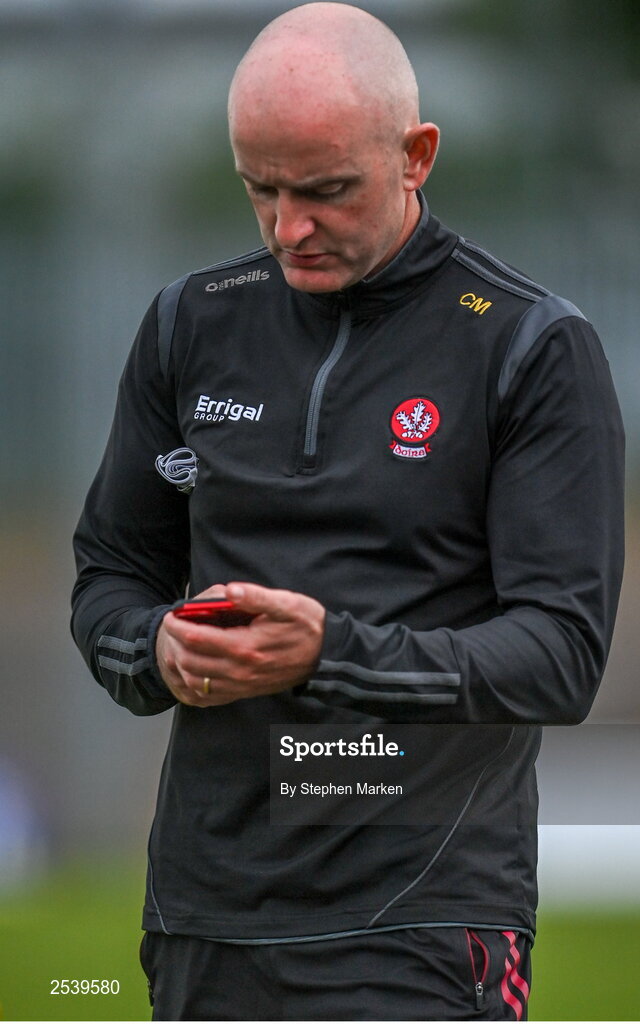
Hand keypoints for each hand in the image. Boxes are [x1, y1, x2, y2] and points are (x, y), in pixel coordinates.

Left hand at [155, 582, 325, 706]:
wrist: (326, 655)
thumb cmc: (307, 626)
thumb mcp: (287, 603)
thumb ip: (256, 597)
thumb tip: (230, 591)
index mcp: (246, 646)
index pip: (198, 638)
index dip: (179, 626)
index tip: (172, 614)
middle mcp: (241, 670)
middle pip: (192, 661)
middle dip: (175, 644)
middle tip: (172, 628)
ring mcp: (243, 684)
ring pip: (197, 680)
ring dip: (182, 664)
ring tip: (179, 646)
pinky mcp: (246, 691)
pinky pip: (210, 695)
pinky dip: (195, 683)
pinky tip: (193, 669)